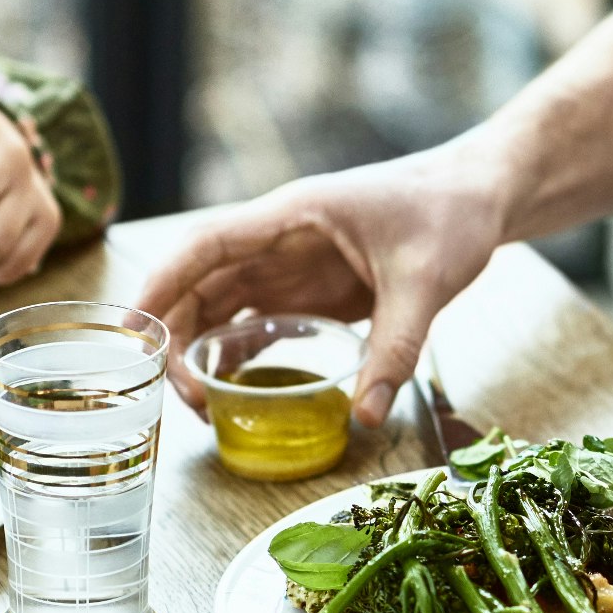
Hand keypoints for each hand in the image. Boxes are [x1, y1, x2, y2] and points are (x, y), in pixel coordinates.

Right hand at [136, 146, 506, 426]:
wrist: (480, 197)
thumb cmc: (449, 215)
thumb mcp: (426, 282)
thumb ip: (396, 348)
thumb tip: (367, 415)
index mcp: (293, 217)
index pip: (206, 246)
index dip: (163, 284)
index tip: (133, 329)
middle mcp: (281, 241)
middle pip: (203, 284)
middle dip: (178, 337)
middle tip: (182, 397)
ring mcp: (294, 266)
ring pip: (225, 307)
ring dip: (205, 350)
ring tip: (203, 406)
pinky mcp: (313, 290)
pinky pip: (261, 321)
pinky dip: (240, 353)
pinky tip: (233, 391)